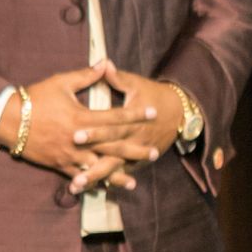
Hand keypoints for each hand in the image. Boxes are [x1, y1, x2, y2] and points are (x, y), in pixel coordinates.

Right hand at [0, 68, 167, 191]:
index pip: (115, 116)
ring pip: (98, 167)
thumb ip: (86, 75)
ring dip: (116, 175)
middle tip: (154, 153)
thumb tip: (105, 62)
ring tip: (133, 181)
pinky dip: (92, 183)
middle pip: (113, 146)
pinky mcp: (59, 164)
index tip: (154, 113)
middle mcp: (79, 139)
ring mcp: (69, 154)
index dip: (136, 115)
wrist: (6, 120)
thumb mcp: (61, 83)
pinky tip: (104, 188)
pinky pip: (79, 177)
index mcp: (82, 117)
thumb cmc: (34, 98)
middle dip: (134, 150)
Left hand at [72, 63, 185, 194]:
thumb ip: (117, 77)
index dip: (94, 132)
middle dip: (91, 164)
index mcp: (131, 121)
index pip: (110, 127)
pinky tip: (89, 189)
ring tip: (75, 187)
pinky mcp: (136, 161)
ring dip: (94, 178)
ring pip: (113, 168)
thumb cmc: (154, 94)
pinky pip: (119, 173)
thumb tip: (103, 63)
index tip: (75, 135)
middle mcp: (133, 140)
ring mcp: (135, 153)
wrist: (179, 112)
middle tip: (72, 171)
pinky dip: (106, 181)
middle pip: (109, 154)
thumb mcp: (136, 84)